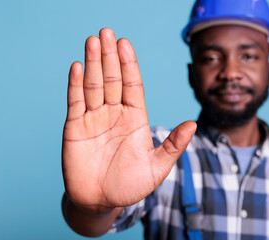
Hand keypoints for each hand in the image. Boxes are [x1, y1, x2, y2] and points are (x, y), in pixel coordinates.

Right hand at [62, 28, 195, 208]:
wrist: (101, 202)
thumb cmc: (130, 186)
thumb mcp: (157, 167)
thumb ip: (172, 145)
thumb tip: (193, 124)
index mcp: (134, 118)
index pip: (132, 85)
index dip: (129, 65)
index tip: (125, 44)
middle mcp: (114, 114)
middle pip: (112, 79)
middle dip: (110, 56)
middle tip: (106, 32)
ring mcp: (94, 119)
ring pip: (93, 85)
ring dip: (93, 63)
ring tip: (92, 41)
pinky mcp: (75, 127)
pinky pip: (75, 102)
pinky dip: (75, 84)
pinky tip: (78, 67)